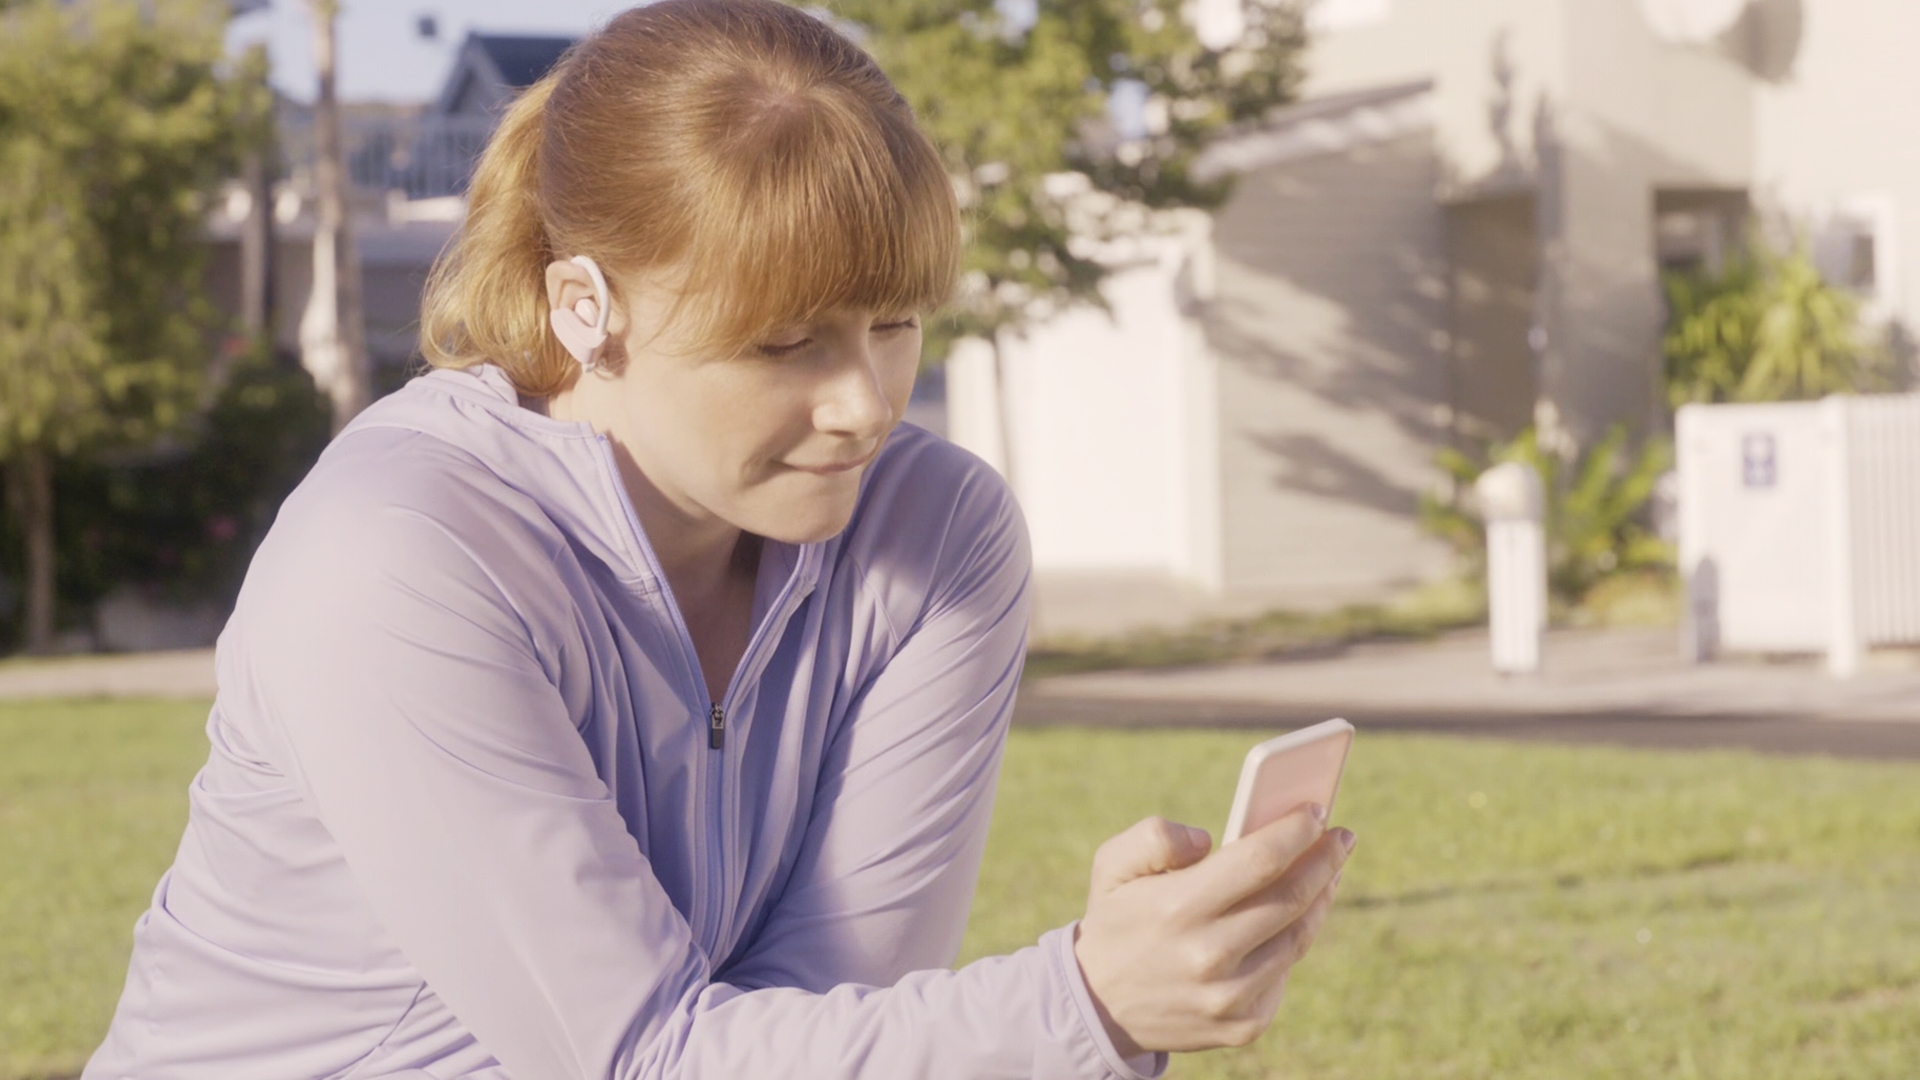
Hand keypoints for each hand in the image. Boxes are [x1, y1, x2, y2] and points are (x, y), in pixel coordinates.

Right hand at [1072, 807, 1354, 1056]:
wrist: (1097, 1006)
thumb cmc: (1116, 920)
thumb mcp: (1113, 865)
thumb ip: (1155, 836)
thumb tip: (1208, 839)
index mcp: (1178, 908)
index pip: (1260, 860)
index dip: (1296, 831)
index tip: (1317, 811)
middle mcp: (1208, 956)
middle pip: (1291, 898)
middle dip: (1325, 860)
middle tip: (1342, 837)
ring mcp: (1229, 997)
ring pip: (1297, 937)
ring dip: (1321, 898)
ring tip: (1330, 871)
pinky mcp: (1243, 1025)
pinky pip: (1285, 973)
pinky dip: (1294, 939)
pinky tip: (1297, 916)